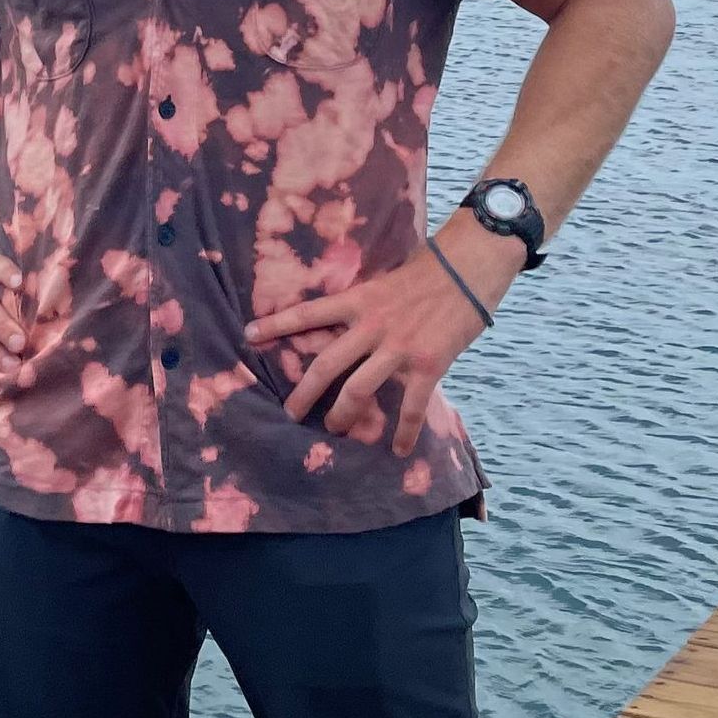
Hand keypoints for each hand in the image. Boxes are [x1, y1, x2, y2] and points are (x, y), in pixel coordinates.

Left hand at [244, 244, 497, 456]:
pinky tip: (397, 450)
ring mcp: (399, 347)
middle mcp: (372, 325)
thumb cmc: (427, 270)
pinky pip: (411, 407)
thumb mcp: (384, 281)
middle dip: (304, 393)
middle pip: (326, 364)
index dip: (277, 323)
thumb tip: (343, 321)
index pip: (309, 313)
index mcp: (359, 300)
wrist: (468, 267)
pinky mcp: (428, 364)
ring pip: (358, 390)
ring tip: (334, 431)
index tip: (248, 334)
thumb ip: (363, 304)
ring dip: (343, 415)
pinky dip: (403, 433)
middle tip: (289, 413)